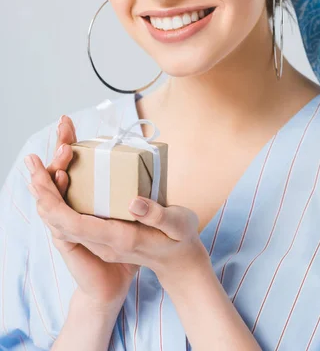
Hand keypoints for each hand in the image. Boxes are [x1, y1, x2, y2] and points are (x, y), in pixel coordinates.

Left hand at [25, 116, 209, 306]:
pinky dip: (61, 199)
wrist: (179, 264)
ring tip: (37, 167)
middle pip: (62, 221)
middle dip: (44, 192)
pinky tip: (60, 180)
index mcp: (120, 238)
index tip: (44, 179)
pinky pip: (73, 219)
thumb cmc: (180, 241)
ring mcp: (102, 240)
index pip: (77, 224)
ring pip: (64, 220)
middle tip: (32, 163)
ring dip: (48, 194)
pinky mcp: (103, 234)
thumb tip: (133, 200)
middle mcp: (104, 241)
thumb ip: (157, 215)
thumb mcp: (178, 226)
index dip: (57, 203)